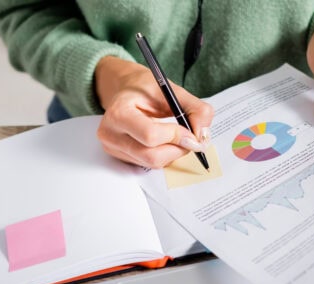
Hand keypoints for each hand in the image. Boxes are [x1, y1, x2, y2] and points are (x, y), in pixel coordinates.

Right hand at [94, 56, 213, 167]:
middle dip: (177, 149)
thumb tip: (203, 136)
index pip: (150, 135)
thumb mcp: (171, 89)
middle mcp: (110, 133)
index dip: (176, 136)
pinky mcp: (119, 157)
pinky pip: (148, 164)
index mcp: (119, 112)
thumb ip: (194, 109)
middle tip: (190, 139)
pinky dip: (163, 155)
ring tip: (176, 136)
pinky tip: (163, 141)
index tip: (190, 131)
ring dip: (172, 153)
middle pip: (151, 156)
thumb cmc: (144, 88)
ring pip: (152, 163)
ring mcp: (112, 148)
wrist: (124, 91)